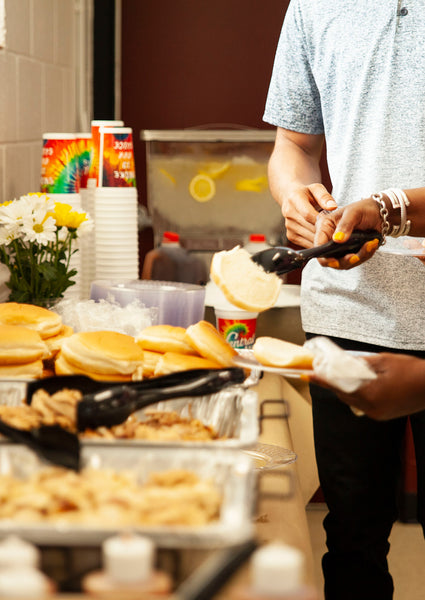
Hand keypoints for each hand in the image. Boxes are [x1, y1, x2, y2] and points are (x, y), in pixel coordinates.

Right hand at [282, 184, 336, 247]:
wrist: (290, 198)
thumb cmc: (307, 193)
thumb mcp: (316, 188)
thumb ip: (325, 196)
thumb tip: (333, 207)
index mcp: (294, 199)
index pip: (308, 214)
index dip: (321, 221)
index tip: (333, 223)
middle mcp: (289, 214)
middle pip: (310, 228)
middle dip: (325, 231)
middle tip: (338, 233)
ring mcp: (289, 226)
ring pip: (309, 238)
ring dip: (322, 239)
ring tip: (332, 236)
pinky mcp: (290, 236)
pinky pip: (306, 244)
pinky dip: (316, 243)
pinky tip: (324, 239)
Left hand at [310, 353, 424, 419]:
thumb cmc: (410, 370)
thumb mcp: (382, 361)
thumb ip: (359, 363)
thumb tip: (342, 362)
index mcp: (369, 393)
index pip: (337, 385)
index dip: (321, 380)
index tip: (307, 375)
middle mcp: (370, 407)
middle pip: (343, 394)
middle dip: (334, 382)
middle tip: (326, 370)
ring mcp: (377, 413)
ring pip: (352, 399)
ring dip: (347, 387)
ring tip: (347, 374)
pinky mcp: (382, 415)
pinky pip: (362, 404)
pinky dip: (358, 393)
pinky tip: (363, 383)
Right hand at [314, 196, 382, 268]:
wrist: (378, 213)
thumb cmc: (363, 209)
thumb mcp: (354, 213)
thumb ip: (345, 225)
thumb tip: (337, 239)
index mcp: (325, 228)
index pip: (318, 246)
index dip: (324, 258)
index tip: (335, 261)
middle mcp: (330, 239)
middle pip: (330, 260)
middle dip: (344, 261)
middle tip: (356, 256)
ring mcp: (340, 248)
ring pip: (344, 263)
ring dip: (358, 257)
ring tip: (369, 245)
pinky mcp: (350, 253)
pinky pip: (355, 261)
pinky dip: (365, 255)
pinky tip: (371, 244)